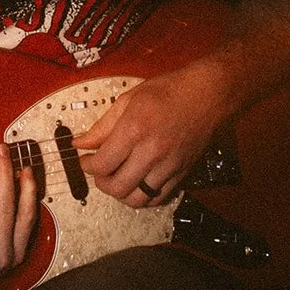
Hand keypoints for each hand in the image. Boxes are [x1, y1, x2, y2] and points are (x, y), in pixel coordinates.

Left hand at [76, 59, 231, 209]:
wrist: (208, 94)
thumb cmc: (170, 91)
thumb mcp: (129, 99)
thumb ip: (102, 125)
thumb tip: (81, 143)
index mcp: (135, 129)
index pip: (102, 164)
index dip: (87, 166)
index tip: (85, 160)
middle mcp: (152, 151)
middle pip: (117, 187)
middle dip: (101, 183)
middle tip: (99, 172)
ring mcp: (169, 165)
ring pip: (137, 198)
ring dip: (121, 194)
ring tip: (117, 179)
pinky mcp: (182, 173)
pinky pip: (158, 198)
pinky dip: (143, 196)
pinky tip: (137, 182)